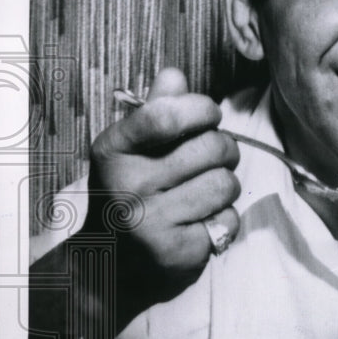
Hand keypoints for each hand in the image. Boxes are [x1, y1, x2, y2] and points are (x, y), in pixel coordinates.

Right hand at [83, 68, 240, 303]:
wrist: (109, 264)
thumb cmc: (128, 195)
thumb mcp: (129, 151)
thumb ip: (154, 112)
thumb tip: (175, 74)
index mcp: (113, 151)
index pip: (166, 116)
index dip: (202, 108)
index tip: (210, 115)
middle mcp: (128, 187)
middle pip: (213, 148)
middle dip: (225, 150)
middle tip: (214, 159)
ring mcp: (151, 223)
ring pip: (226, 184)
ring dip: (226, 186)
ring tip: (206, 192)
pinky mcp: (177, 253)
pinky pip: (228, 220)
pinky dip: (223, 220)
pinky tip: (200, 223)